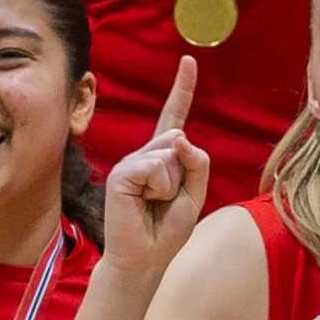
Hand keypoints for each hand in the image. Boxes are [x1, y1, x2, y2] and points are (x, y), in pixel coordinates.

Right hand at [102, 58, 214, 275]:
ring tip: (153, 204)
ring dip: (172, 185)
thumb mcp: (195, 194)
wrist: (144, 259)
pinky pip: (156, 168)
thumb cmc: (166, 230)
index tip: (189, 61)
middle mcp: (144, 155)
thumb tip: (180, 136)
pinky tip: (142, 203)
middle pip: (180, 140)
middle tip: (166, 201)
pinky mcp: (121, 174)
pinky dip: (159, 189)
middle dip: (185, 174)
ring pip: (169, 154)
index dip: (182, 89)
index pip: (174, 117)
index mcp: (162, 157)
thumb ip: (197, 162)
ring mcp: (130, 162)